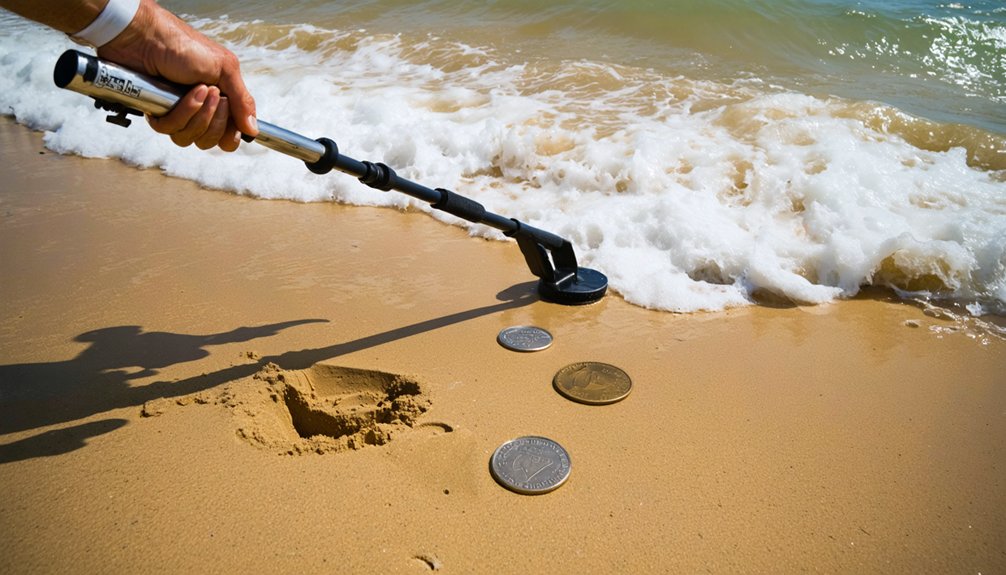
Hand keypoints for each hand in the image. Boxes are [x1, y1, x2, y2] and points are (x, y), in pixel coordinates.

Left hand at [96, 0, 256, 150]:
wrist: (147, 37)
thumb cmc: (185, 46)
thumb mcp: (224, 68)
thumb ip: (242, 100)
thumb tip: (253, 129)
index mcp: (220, 101)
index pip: (229, 135)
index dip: (230, 135)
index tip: (232, 126)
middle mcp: (200, 111)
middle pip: (211, 141)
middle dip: (214, 120)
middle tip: (213, 94)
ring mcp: (179, 114)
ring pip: (190, 139)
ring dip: (197, 115)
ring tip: (196, 90)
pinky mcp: (158, 115)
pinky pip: (170, 130)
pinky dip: (179, 113)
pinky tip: (178, 94)